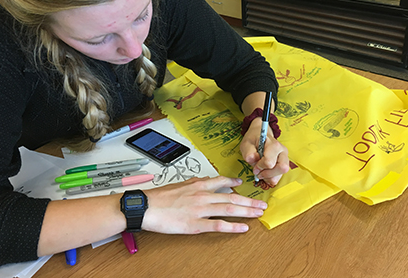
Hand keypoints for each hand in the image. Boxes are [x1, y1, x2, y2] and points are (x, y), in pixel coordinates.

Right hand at [142, 176, 266, 233]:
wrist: (146, 207)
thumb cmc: (159, 197)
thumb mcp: (179, 184)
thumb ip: (195, 182)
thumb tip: (206, 180)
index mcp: (198, 185)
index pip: (221, 181)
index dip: (234, 182)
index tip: (242, 183)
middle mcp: (203, 196)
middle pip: (231, 197)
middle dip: (249, 200)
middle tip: (261, 203)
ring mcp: (200, 210)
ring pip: (229, 209)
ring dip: (246, 211)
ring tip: (258, 213)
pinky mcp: (195, 224)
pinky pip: (218, 225)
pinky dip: (233, 226)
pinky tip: (243, 228)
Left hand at [240, 117, 289, 186]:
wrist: (261, 136)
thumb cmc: (253, 140)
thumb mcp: (246, 144)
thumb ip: (248, 152)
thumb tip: (252, 159)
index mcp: (274, 145)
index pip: (269, 161)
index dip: (260, 167)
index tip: (254, 167)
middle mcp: (282, 151)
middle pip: (282, 168)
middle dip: (268, 174)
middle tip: (259, 173)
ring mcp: (285, 158)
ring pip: (282, 174)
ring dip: (270, 177)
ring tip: (262, 173)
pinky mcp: (284, 164)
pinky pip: (280, 176)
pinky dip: (271, 178)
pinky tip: (265, 174)